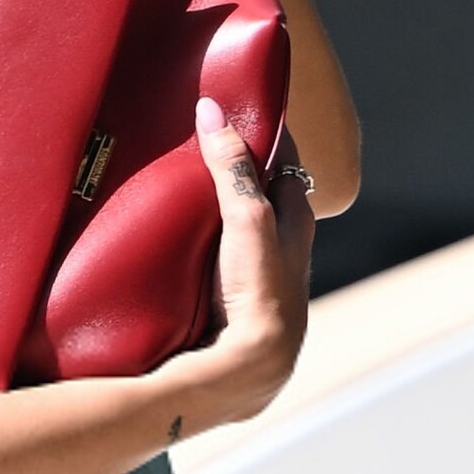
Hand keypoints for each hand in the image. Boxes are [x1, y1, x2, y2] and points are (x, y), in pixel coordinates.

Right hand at [187, 99, 315, 425]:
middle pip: (265, 194)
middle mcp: (283, 247)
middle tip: (205, 138)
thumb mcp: (247, 220)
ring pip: (243, 226)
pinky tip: (177, 237)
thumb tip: (211, 111)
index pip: (286, 163)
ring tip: (183, 180)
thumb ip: (233, 170)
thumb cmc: (259, 293)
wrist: (247, 371)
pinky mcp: (232, 298)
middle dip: (243, 167)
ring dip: (221, 204)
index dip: (267, 132)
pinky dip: (205, 237)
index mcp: (296, 222)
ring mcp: (257, 275)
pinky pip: (220, 254)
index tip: (242, 103)